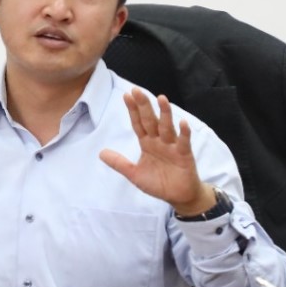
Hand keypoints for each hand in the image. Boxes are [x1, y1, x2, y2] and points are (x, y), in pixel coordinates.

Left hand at [98, 92, 211, 213]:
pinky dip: (184, 132)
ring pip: (167, 127)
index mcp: (147, 143)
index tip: (126, 95)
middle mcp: (159, 141)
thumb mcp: (134, 174)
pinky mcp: (184, 155)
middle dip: (144, 106)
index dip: (133, 110)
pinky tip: (182, 122)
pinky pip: (184, 142)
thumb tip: (101, 153)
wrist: (177, 196)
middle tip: (137, 90)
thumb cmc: (158, 183)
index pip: (138, 123)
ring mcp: (172, 146)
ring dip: (165, 113)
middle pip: (151, 121)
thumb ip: (120, 163)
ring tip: (161, 98)